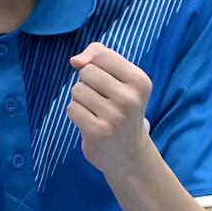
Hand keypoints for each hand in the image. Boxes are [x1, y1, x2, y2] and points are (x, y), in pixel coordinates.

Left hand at [67, 43, 152, 177]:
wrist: (129, 155)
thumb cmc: (122, 110)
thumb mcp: (122, 80)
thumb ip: (99, 57)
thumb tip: (75, 60)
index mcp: (139, 81)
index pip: (102, 55)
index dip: (95, 65)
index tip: (105, 82)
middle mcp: (130, 97)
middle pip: (87, 72)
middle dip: (88, 84)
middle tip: (102, 101)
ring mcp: (114, 115)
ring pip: (77, 90)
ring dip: (81, 100)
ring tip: (97, 112)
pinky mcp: (98, 131)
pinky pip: (72, 108)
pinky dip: (77, 114)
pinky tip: (90, 123)